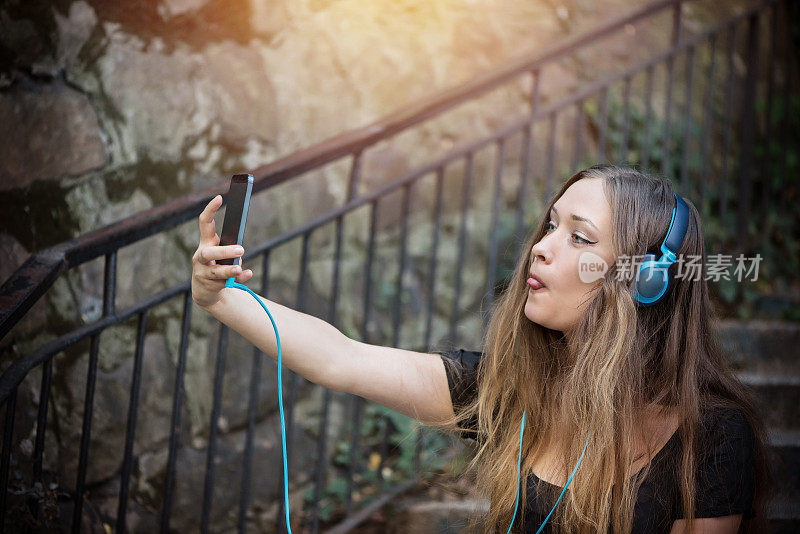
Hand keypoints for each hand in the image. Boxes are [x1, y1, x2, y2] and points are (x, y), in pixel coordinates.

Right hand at [191, 194, 253, 308]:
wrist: (205, 290)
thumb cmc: (217, 265)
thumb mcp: (223, 255)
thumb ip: (231, 252)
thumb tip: (238, 256)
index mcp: (206, 243)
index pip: (204, 223)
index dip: (210, 210)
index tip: (220, 197)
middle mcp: (201, 256)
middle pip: (208, 252)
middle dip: (224, 251)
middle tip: (241, 249)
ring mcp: (203, 272)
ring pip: (215, 271)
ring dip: (228, 269)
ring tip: (238, 269)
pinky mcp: (209, 285)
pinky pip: (226, 282)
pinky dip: (239, 278)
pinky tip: (248, 273)